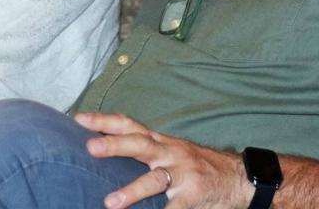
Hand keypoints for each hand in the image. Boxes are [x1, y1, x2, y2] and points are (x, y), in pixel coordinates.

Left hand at [74, 111, 253, 208]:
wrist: (239, 177)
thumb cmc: (196, 165)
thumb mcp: (170, 150)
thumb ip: (145, 149)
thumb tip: (106, 146)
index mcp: (160, 141)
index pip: (129, 124)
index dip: (104, 121)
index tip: (79, 119)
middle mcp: (169, 152)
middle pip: (139, 144)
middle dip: (114, 145)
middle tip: (90, 147)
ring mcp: (182, 174)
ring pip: (155, 179)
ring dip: (132, 190)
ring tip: (110, 202)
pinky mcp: (194, 196)